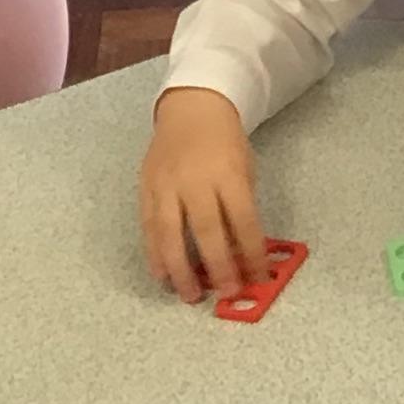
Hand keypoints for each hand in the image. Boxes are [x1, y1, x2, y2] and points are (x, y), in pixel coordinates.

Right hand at [140, 88, 265, 301]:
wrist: (191, 109)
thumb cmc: (225, 144)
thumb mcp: (245, 170)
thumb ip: (242, 209)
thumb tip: (241, 255)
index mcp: (227, 173)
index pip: (243, 220)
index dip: (251, 253)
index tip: (258, 279)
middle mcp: (194, 179)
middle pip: (206, 230)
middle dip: (218, 267)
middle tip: (226, 294)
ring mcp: (166, 184)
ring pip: (169, 232)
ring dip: (179, 268)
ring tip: (188, 294)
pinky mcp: (146, 188)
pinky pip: (148, 226)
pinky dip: (154, 253)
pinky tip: (162, 275)